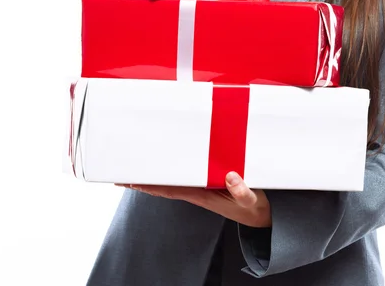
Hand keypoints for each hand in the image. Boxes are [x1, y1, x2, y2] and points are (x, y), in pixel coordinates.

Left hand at [118, 172, 271, 227]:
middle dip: (145, 181)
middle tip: (123, 174)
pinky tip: (166, 168)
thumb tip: (230, 177)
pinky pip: (185, 177)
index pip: (170, 189)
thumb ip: (242, 190)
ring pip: (173, 182)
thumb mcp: (251, 200)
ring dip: (155, 177)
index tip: (132, 181)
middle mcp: (197, 192)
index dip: (150, 186)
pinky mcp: (209, 184)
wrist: (261, 216)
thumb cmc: (253, 208)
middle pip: (165, 186)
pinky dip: (172, 173)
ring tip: (137, 170)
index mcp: (202, 195)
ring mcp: (202, 188)